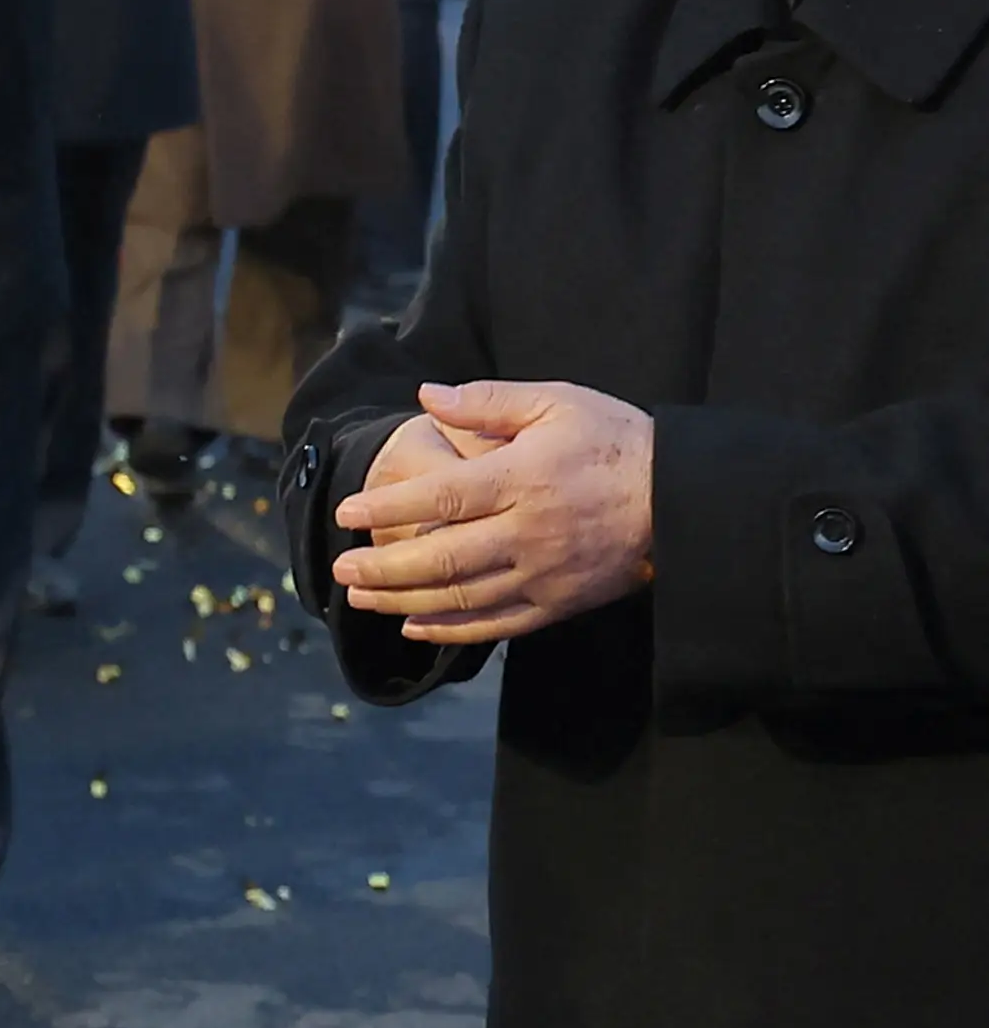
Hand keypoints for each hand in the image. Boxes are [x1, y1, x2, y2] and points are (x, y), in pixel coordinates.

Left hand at [330, 380, 657, 642]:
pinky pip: (496, 625)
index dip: (388, 506)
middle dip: (383, 567)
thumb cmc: (618, 442)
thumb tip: (427, 395)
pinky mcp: (559, 603)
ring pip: (461, 597)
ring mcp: (543, 573)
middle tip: (341, 567)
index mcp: (523, 478)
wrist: (687, 500)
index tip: (346, 512)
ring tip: (360, 597)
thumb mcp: (559, 404)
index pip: (441, 497)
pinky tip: (413, 628)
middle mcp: (528, 531)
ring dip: (403, 601)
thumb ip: (489, 400)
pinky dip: (450, 632)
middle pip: (441, 558)